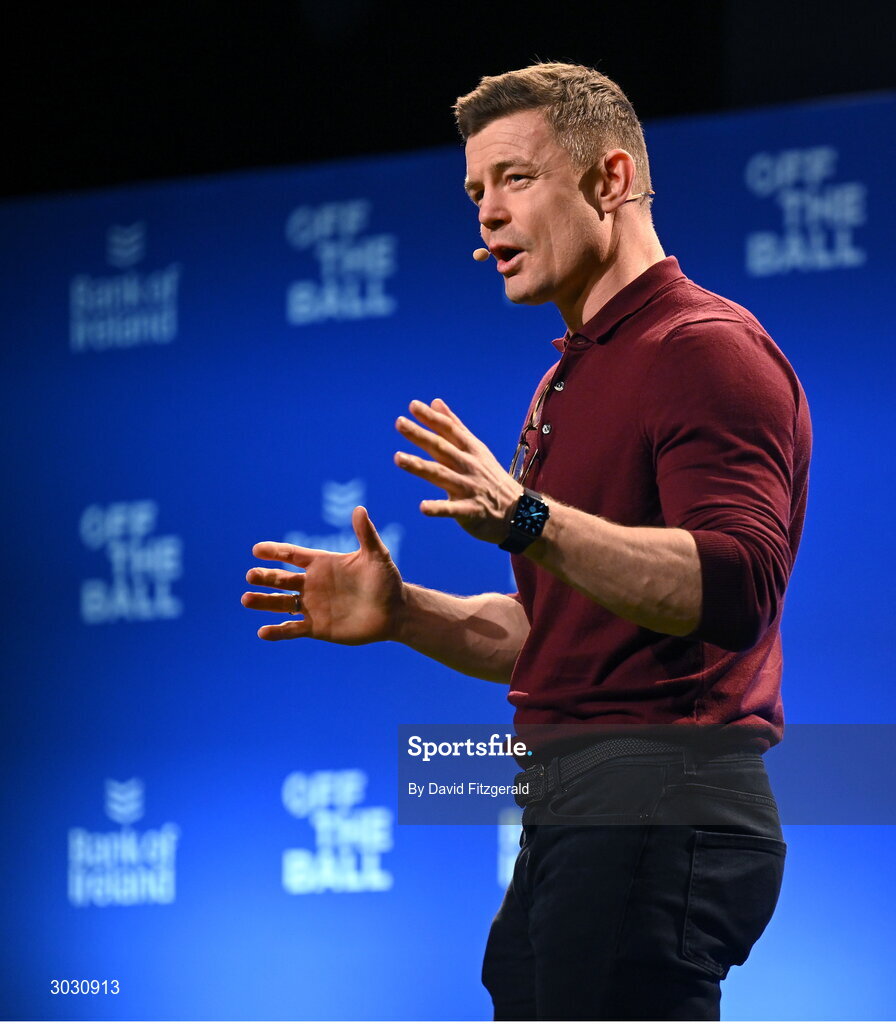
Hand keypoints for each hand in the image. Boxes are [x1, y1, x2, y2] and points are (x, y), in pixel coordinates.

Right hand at [242, 506, 405, 642]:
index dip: (274, 551)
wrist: (395, 612)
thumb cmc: (386, 581)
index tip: (256, 550)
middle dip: (264, 577)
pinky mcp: (317, 627)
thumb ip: (366, 534)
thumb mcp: (377, 556)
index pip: (292, 555)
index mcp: (322, 564)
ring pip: (281, 603)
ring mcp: (313, 606)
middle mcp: (313, 584)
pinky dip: (277, 631)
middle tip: (250, 576)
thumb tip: (359, 509)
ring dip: (263, 602)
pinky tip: (262, 632)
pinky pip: (292, 629)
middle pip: (281, 579)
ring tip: (246, 599)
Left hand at [394, 398, 522, 543]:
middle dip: (421, 435)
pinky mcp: (470, 511)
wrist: (519, 512)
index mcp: (470, 450)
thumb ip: (454, 426)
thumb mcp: (476, 448)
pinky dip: (438, 508)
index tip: (413, 405)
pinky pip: (452, 510)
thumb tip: (435, 402)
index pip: (449, 430)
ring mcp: (469, 488)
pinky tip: (422, 507)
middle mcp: (469, 466)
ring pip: (441, 475)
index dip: (431, 418)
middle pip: (442, 448)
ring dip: (419, 466)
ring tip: (398, 458)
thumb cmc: (491, 478)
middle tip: (399, 423)